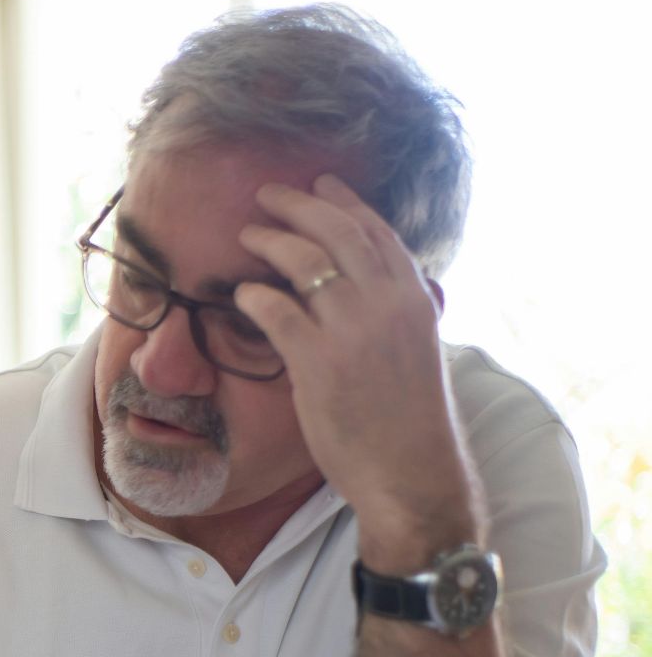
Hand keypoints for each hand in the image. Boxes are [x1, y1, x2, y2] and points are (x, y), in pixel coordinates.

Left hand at [235, 174, 480, 563]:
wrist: (411, 474)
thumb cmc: (408, 421)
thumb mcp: (415, 352)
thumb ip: (394, 316)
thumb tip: (361, 291)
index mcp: (414, 300)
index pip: (378, 234)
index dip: (346, 203)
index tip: (322, 182)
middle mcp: (387, 305)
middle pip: (338, 233)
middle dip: (300, 204)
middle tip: (268, 193)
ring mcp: (353, 330)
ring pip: (305, 262)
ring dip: (271, 240)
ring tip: (247, 233)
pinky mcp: (319, 362)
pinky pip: (276, 310)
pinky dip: (254, 294)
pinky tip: (241, 292)